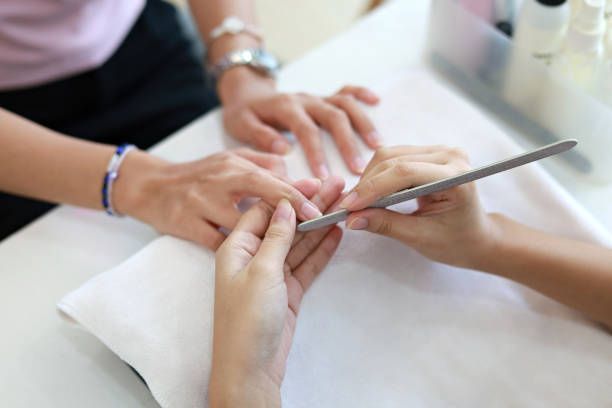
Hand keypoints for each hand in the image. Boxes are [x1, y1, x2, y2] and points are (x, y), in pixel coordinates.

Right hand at [112, 147, 324, 248]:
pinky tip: (258, 261)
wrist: (150, 187)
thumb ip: (262, 163)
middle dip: (292, 208)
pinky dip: (238, 251)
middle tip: (319, 218)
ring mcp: (202, 205)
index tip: (321, 203)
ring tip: (297, 242)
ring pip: (241, 224)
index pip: (271, 180)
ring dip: (269, 235)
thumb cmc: (199, 175)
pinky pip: (217, 243)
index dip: (297, 193)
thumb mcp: (230, 160)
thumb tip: (292, 169)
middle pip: (261, 196)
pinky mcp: (187, 226)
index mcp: (233, 167)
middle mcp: (219, 184)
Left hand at [209, 176, 344, 406]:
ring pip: (299, 243)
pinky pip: (306, 264)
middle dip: (311, 205)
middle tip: (337, 186)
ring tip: (343, 204)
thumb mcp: (262, 270)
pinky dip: (321, 250)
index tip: (314, 181)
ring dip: (320, 224)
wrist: (251, 368)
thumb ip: (277, 236)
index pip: (264, 210)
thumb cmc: (246, 318)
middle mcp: (254, 257)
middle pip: (286, 224)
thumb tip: (286, 204)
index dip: (289, 194)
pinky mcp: (288, 291)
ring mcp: (272, 274)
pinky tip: (337, 233)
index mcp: (237, 247)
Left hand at [218, 67, 380, 177]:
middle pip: (333, 116)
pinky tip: (377, 102)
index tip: (324, 176)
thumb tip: (284, 150)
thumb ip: (260, 136)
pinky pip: (345, 90)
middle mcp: (305, 99)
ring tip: (376, 145)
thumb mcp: (241, 124)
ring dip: (362, 123)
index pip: (306, 130)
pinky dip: (362, 93)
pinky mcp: (322, 96)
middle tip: (358, 168)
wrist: (245, 92)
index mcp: (286, 107)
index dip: (317, 153)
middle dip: (347, 142)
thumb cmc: (244, 114)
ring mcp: (316, 97)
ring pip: (344, 104)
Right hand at [341, 145, 496, 267]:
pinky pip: (394, 157)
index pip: (405, 173)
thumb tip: (352, 219)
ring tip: (358, 203)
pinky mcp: (429, 153)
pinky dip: (377, 175)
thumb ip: (386, 225)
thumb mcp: (420, 238)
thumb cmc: (456, 241)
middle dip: (366, 184)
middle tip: (348, 209)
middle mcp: (450, 155)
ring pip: (389, 155)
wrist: (477, 237)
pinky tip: (370, 194)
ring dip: (369, 179)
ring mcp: (440, 151)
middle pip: (393, 160)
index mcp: (456, 177)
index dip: (373, 188)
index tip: (349, 206)